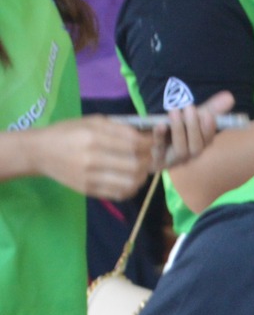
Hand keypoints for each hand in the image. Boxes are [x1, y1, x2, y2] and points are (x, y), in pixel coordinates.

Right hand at [32, 116, 155, 197]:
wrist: (39, 152)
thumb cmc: (67, 132)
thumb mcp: (91, 121)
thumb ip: (119, 127)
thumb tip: (147, 135)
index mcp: (93, 136)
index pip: (134, 144)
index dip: (151, 144)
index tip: (155, 142)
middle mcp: (91, 158)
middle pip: (136, 164)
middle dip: (150, 160)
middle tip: (151, 156)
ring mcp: (89, 176)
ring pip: (130, 182)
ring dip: (143, 176)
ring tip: (143, 169)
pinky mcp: (87, 189)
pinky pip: (119, 193)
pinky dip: (131, 188)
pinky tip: (131, 180)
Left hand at [155, 91, 235, 168]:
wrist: (142, 141)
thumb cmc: (171, 129)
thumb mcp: (188, 117)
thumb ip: (209, 109)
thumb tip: (230, 97)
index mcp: (198, 146)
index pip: (208, 141)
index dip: (209, 129)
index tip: (208, 115)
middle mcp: (188, 156)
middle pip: (196, 148)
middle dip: (194, 128)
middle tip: (189, 107)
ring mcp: (172, 160)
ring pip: (181, 150)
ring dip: (179, 130)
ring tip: (174, 111)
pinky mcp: (155, 160)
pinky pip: (158, 149)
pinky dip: (160, 137)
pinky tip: (160, 125)